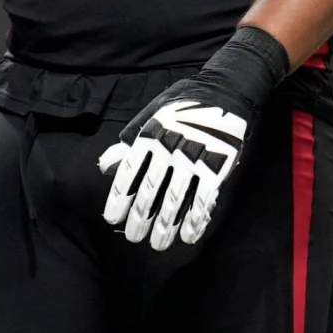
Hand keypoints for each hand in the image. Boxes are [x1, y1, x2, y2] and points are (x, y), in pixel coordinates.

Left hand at [98, 77, 249, 251]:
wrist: (227, 89)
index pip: (129, 172)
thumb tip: (105, 166)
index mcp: (150, 135)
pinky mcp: (217, 166)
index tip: (112, 218)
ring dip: (166, 226)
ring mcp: (194, 159)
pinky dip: (195, 220)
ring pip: (175, 200)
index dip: (119, 197)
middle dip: (139, 218)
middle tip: (133, 237)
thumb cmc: (185, 102)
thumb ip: (130, 140)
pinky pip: (203, 199)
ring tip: (158, 244)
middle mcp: (169, 149)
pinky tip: (188, 236)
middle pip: (150, 191)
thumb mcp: (153, 113)